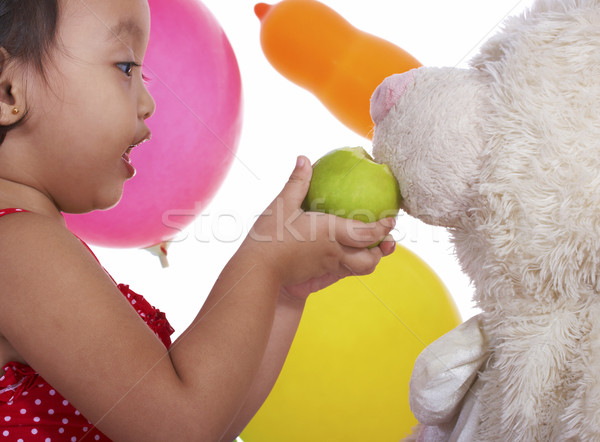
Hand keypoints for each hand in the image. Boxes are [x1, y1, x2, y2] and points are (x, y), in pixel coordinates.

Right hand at [245, 156, 395, 297]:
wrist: (258, 270)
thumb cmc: (270, 236)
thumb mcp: (282, 205)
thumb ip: (297, 182)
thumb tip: (304, 158)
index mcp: (330, 232)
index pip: (367, 233)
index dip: (383, 228)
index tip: (392, 220)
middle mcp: (335, 252)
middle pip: (370, 259)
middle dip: (382, 251)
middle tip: (386, 238)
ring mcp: (329, 266)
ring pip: (360, 269)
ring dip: (370, 260)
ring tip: (371, 249)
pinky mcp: (320, 275)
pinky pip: (345, 272)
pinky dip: (354, 265)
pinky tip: (348, 255)